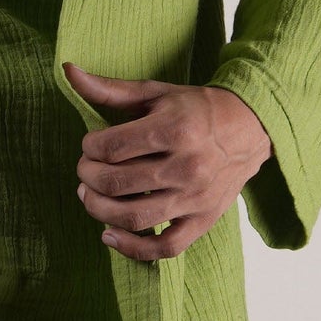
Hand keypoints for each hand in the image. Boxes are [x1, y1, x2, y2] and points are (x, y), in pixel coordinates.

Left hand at [62, 61, 271, 260]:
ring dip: (99, 210)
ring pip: (133, 218)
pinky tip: (110, 234)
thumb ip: (111, 89)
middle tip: (86, 170)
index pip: (111, 147)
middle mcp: (186, 166)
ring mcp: (196, 197)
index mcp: (174, 129)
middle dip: (88, 177)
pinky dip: (132, 248)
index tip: (91, 145)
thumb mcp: (156, 93)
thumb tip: (68, 71)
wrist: (252, 128)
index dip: (89, 148)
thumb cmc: (197, 109)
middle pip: (116, 183)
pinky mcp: (204, 220)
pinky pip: (165, 248)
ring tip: (91, 196)